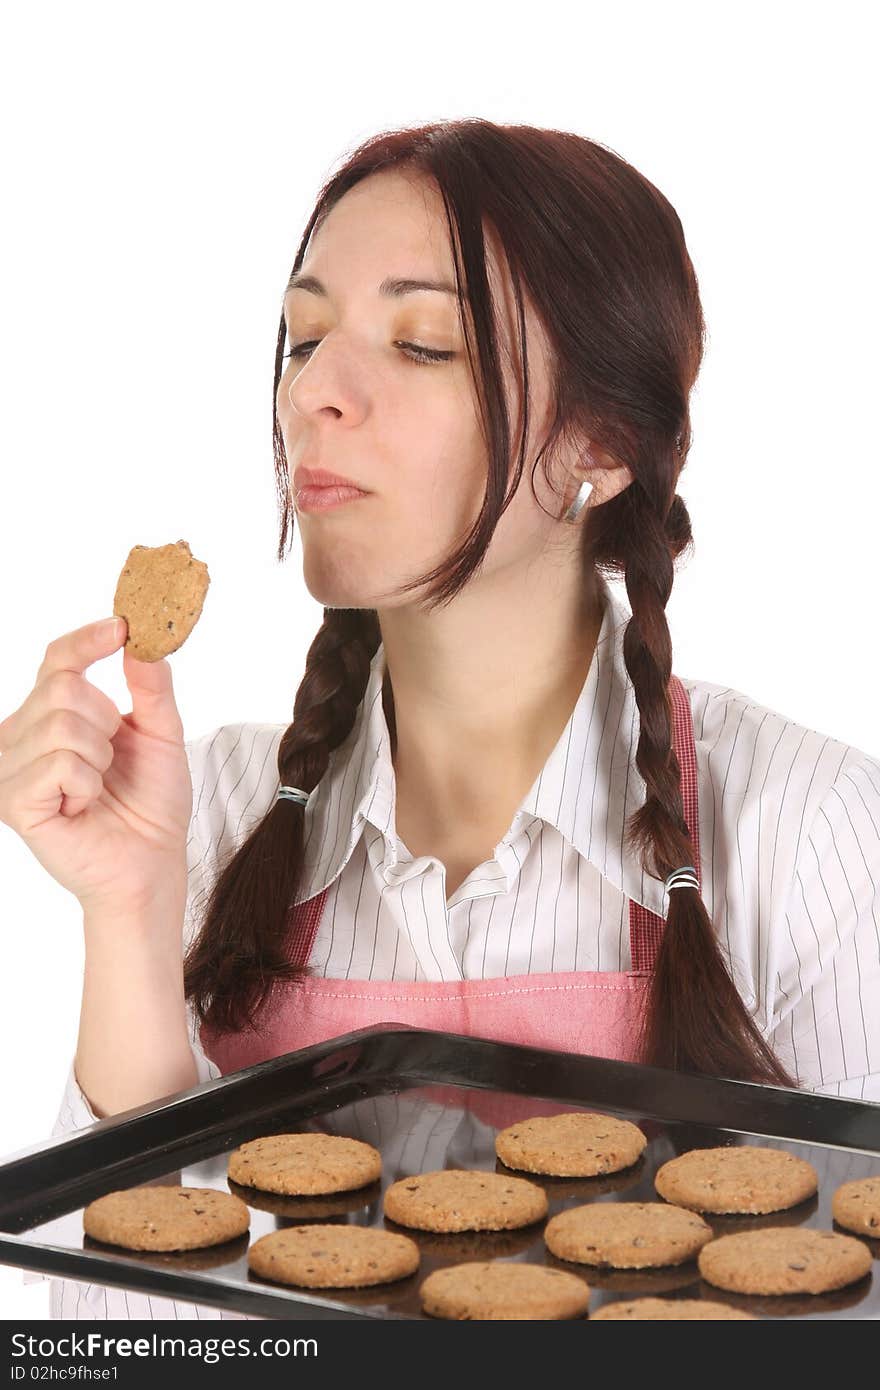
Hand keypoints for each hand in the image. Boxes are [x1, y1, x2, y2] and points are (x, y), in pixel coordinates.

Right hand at [0, 617, 192, 914]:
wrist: (152, 861)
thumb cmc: (151, 803)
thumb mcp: (161, 733)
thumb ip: (150, 686)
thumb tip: (141, 639)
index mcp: (49, 715)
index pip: (58, 661)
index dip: (86, 641)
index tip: (121, 627)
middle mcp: (20, 736)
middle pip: (63, 688)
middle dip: (105, 723)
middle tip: (111, 762)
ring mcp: (11, 769)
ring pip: (63, 725)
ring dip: (99, 759)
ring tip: (97, 788)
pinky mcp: (14, 801)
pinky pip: (60, 764)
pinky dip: (87, 784)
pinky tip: (83, 807)